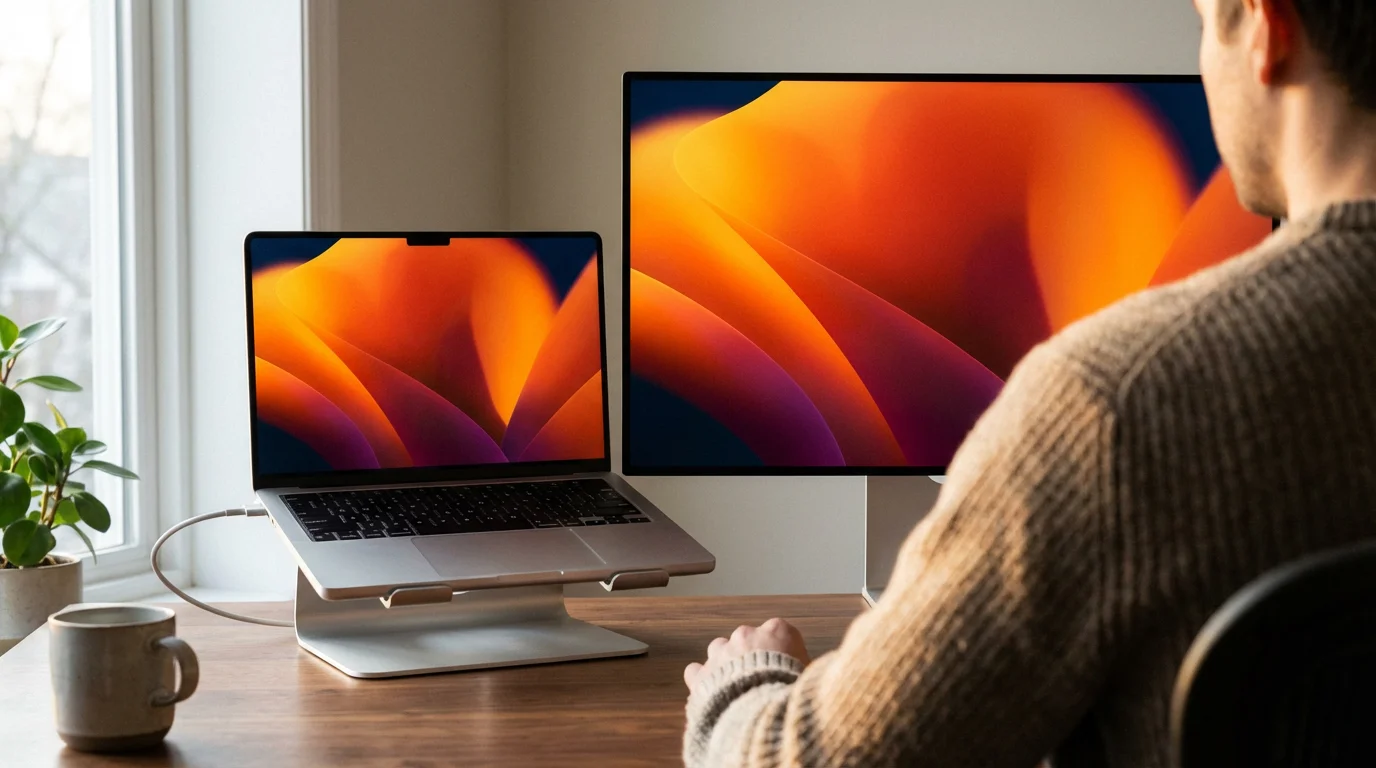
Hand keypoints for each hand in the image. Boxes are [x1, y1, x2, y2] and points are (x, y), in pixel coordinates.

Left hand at [684, 617, 810, 690]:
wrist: (763, 719)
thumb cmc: (793, 698)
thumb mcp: (814, 680)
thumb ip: (808, 670)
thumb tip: (818, 677)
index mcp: (778, 632)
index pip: (780, 632)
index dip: (782, 652)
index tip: (785, 668)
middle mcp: (747, 636)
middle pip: (747, 640)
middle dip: (751, 658)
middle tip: (760, 682)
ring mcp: (721, 654)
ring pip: (720, 650)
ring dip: (726, 665)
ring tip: (736, 689)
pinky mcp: (702, 675)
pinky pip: (696, 671)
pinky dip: (702, 681)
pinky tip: (711, 694)